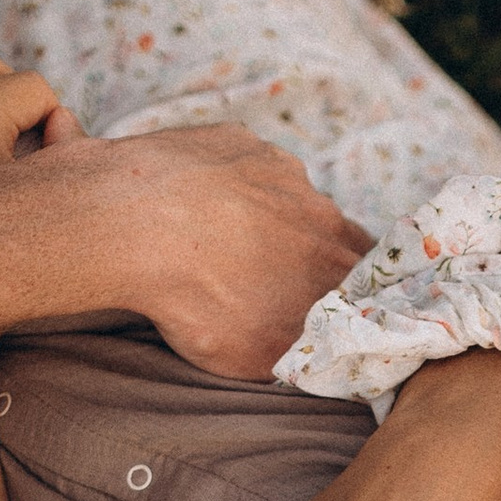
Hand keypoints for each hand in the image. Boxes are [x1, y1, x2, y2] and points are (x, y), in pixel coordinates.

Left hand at [32, 124, 368, 380]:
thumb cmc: (196, 300)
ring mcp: (280, 170)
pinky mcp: (240, 141)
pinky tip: (195, 204)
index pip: (364, 281)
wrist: (135, 225)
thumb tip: (314, 356)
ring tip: (221, 238)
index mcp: (334, 266)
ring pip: (289, 196)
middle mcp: (321, 212)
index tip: (321, 302)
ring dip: (268, 215)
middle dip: (307, 253)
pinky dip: (228, 182)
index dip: (344, 293)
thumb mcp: (255, 358)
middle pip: (331, 234)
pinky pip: (245, 164)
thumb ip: (300, 355)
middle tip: (266, 274)